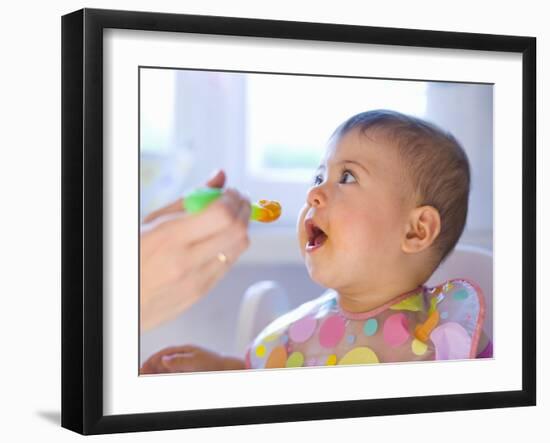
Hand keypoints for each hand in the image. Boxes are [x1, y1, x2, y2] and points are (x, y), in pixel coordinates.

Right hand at [140, 170, 250, 330]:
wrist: (120, 301)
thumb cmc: (131, 256)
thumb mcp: (151, 221)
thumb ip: (189, 199)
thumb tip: (220, 176)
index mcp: (169, 238)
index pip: (222, 215)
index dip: (232, 198)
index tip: (230, 191)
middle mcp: (186, 262)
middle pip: (237, 231)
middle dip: (243, 209)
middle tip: (236, 201)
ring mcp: (196, 281)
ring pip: (238, 248)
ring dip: (240, 228)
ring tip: (228, 219)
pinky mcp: (201, 294)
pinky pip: (228, 265)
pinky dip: (229, 247)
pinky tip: (217, 240)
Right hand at [140, 345, 244, 373]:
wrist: (227, 369)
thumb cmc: (213, 364)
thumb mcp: (195, 361)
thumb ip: (179, 360)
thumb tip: (164, 359)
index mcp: (185, 350)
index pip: (165, 353)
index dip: (153, 359)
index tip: (145, 367)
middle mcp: (184, 355)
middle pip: (164, 360)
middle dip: (152, 366)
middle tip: (142, 373)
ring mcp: (186, 363)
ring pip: (167, 367)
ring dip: (157, 371)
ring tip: (148, 376)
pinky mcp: (189, 370)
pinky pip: (173, 372)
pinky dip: (165, 375)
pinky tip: (161, 378)